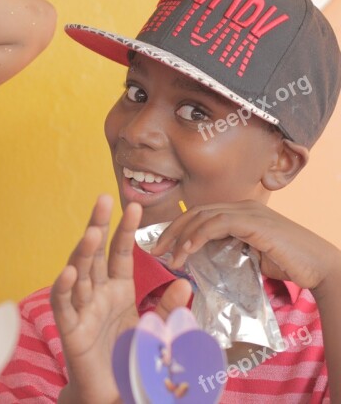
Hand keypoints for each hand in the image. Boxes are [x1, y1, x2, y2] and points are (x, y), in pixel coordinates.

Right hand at [52, 195, 191, 403]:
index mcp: (118, 290)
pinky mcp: (69, 329)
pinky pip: (64, 305)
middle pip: (96, 254)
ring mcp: (81, 309)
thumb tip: (184, 281)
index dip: (125, 230)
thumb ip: (168, 308)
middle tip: (103, 199)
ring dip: (83, 253)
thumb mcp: (157, 331)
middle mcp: (97, 293)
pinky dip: (64, 289)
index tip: (134, 206)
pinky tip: (70, 273)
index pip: (121, 253)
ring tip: (92, 233)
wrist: (114, 393)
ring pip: (79, 274)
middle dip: (98, 225)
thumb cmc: (131, 359)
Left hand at [151, 200, 340, 290]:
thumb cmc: (288, 264)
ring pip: (202, 217)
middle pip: (195, 213)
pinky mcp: (253, 221)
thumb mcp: (250, 256)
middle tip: (153, 249)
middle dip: (171, 230)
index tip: (161, 245)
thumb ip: (228, 251)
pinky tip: (186, 251)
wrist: (320, 267)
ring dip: (181, 236)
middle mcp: (241, 206)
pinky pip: (217, 224)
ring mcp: (248, 211)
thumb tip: (202, 259)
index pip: (199, 215)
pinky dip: (198, 236)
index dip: (178, 228)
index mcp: (239, 212)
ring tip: (168, 257)